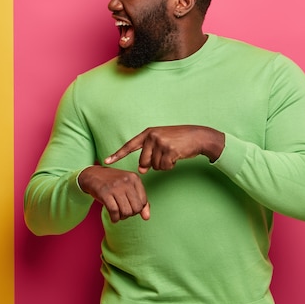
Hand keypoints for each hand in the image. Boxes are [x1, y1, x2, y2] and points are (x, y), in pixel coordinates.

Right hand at [78, 165, 150, 221]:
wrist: (93, 175)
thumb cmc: (113, 183)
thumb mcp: (128, 187)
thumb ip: (140, 201)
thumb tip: (146, 217)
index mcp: (134, 178)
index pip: (143, 202)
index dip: (137, 209)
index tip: (129, 207)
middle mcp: (126, 181)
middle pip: (136, 208)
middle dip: (130, 214)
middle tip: (123, 212)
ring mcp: (115, 187)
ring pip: (126, 211)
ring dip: (122, 217)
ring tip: (118, 214)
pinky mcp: (105, 193)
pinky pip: (114, 211)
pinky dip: (115, 218)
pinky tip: (113, 218)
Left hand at [104, 125, 224, 172]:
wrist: (198, 136)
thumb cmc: (179, 140)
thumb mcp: (161, 143)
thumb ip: (149, 154)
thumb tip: (141, 170)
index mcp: (147, 133)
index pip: (129, 146)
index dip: (117, 154)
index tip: (106, 161)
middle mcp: (151, 136)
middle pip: (144, 162)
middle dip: (153, 164)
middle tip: (166, 155)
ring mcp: (160, 142)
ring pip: (155, 166)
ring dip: (164, 165)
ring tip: (173, 153)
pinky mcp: (170, 150)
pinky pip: (165, 167)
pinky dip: (171, 166)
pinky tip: (177, 156)